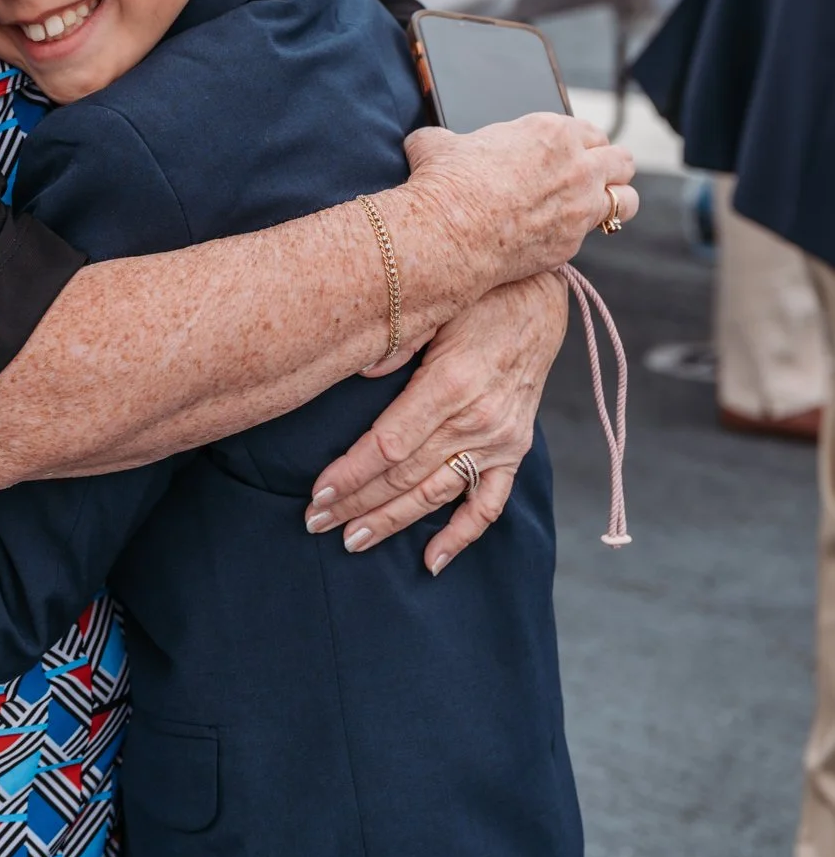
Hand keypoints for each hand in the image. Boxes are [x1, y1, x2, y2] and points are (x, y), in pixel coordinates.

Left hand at [303, 271, 567, 573]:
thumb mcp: (438, 304)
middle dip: (356, 502)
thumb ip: (398, 338)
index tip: (317, 492)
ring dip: (392, 522)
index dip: (351, 473)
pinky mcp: (514, 449)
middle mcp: (476, 420)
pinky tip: (431, 560)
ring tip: (351, 540)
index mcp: (451, 383)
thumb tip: (358, 371)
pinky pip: (489, 503)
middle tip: (314, 521)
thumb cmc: (481, 297)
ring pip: (436, 494)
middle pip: (405, 476)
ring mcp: (498, 440)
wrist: (541, 299)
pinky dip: (461, 535)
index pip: (390, 445)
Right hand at [403, 114, 636, 293]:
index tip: (575, 153)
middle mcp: (576, 166)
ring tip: (596, 206)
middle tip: (592, 178)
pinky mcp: (572, 243)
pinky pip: (591, 235)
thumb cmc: (442, 183)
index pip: (591, 132)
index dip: (584, 143)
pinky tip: (558, 234)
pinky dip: (579, 234)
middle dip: (611, 168)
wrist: (445, 234)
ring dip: (615, 200)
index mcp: (550, 131)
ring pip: (627, 200)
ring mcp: (579, 207)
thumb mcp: (439, 144)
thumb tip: (427, 141)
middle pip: (621, 161)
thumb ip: (447, 138)